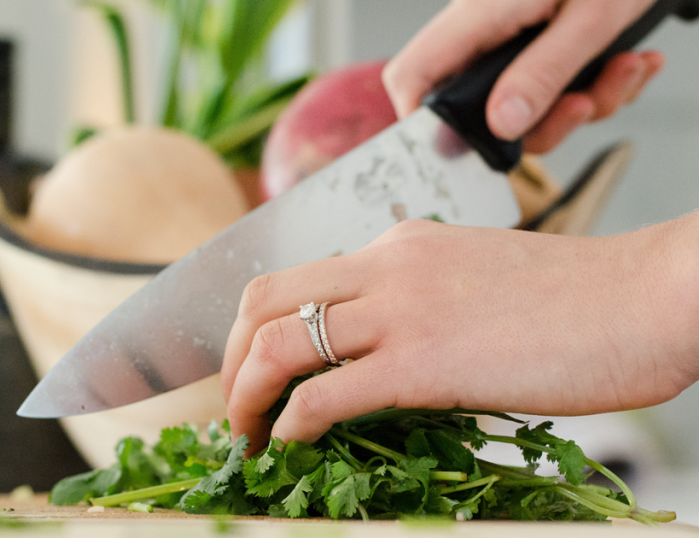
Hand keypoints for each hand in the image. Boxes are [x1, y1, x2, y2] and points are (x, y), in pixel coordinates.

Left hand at [221, 217, 698, 452]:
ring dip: (244, 396)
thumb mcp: (475, 279)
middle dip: (229, 359)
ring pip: (277, 343)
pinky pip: (325, 394)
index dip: (254, 328)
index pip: (295, 279)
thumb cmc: (578, 301)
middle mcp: (385, 266)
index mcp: (398, 246)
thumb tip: (377, 353)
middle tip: (234, 406)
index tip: (253, 371)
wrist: (647, 298)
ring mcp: (400, 310)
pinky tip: (290, 444)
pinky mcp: (423, 362)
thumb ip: (418, 301)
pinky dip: (289, 423)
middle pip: (262, 300)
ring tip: (246, 435)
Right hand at [383, 0, 664, 152]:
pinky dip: (599, 87)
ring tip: (625, 68)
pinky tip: (627, 62)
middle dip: (543, 124)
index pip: (413, 75)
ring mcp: (512, 40)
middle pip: (478, 109)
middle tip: (583, 104)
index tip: (463, 150)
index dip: (422, 122)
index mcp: (478, 15)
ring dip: (585, 103)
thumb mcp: (590, 17)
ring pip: (526, 108)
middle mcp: (485, 31)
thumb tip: (502, 124)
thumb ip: (543, 72)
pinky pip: (556, 92)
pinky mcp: (540, 46)